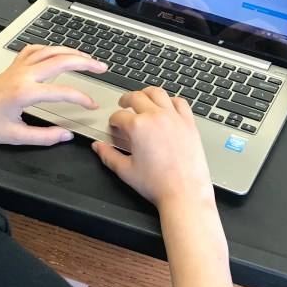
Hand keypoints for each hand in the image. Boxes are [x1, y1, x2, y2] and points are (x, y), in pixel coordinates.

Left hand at [0, 44, 107, 145]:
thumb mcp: (15, 137)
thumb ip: (44, 137)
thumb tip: (66, 135)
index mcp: (25, 92)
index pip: (63, 91)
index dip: (82, 98)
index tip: (92, 106)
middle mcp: (23, 75)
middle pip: (61, 60)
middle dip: (85, 63)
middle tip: (102, 67)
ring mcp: (17, 67)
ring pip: (49, 51)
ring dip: (71, 52)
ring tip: (87, 58)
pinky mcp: (12, 66)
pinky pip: (34, 50)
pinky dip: (50, 48)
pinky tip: (57, 52)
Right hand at [92, 87, 212, 211]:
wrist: (184, 193)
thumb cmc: (157, 185)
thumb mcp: (125, 171)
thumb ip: (108, 155)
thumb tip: (98, 147)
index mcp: (138, 127)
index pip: (119, 116)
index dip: (113, 120)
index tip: (114, 125)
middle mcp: (156, 117)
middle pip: (136, 97)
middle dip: (126, 100)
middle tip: (123, 105)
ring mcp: (174, 118)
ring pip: (158, 93)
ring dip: (147, 94)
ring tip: (142, 98)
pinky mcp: (188, 123)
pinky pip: (179, 102)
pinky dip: (171, 101)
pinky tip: (166, 106)